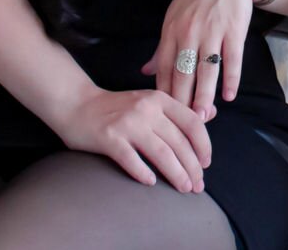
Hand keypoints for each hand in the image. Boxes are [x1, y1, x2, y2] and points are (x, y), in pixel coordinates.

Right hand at [47, 82, 211, 192]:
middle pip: (179, 142)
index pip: (192, 123)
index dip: (203, 146)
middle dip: (192, 167)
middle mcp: (146, 109)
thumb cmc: (116, 108)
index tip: (206, 164)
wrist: (76, 103)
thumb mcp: (149, 100)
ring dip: (176, 174)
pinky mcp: (108, 137)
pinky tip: (151, 183)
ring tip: (183, 188)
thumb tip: (212, 116)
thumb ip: (177, 110)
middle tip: (197, 186)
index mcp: (159, 99)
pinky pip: (131, 159)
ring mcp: (127, 123)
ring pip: (161, 153)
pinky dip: (143, 173)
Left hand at [139, 0, 257, 117]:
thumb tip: (146, 72)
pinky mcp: (234, 30)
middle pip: (183, 74)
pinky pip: (232, 59)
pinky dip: (231, 79)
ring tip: (205, 116)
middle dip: (183, 101)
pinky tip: (229, 96)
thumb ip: (162, 48)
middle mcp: (189, 32)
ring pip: (206, 70)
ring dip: (205, 95)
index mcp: (171, 31)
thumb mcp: (173, 17)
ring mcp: (212, 31)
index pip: (164, 69)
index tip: (165, 115)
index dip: (165, 94)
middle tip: (185, 124)